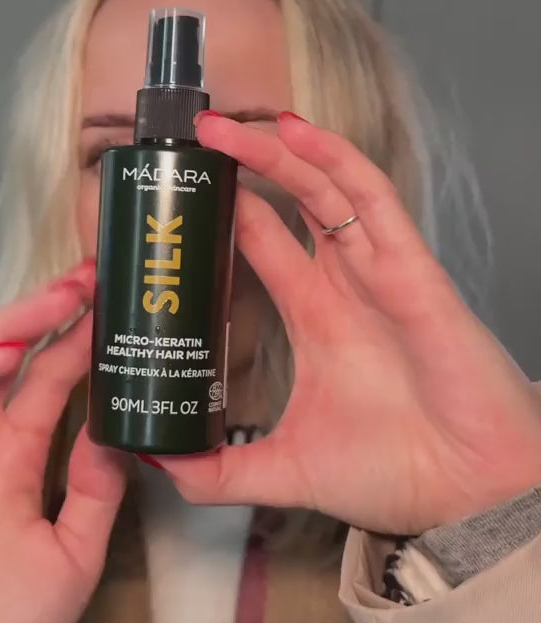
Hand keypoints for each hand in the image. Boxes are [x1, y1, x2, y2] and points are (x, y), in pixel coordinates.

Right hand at [0, 262, 124, 622]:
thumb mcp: (73, 555)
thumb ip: (95, 493)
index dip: (79, 341)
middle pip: (7, 355)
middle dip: (48, 311)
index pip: (46, 382)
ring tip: (58, 301)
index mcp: (12, 460)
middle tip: (95, 277)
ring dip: (8, 323)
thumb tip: (122, 430)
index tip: (119, 305)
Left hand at [160, 112, 540, 534]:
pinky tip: (294, 133)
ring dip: (273, 152)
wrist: (468, 496)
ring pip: (322, 188)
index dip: (224, 214)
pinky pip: (373, 199)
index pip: (260, 245)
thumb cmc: (397, 474)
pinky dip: (335, 160)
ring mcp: (376, 271)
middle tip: (191, 140)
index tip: (176, 194)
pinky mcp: (410, 270)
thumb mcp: (284, 470)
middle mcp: (344, 285)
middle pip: (286, 204)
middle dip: (241, 167)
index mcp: (317, 318)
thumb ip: (217, 471)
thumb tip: (153, 461)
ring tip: (220, 126)